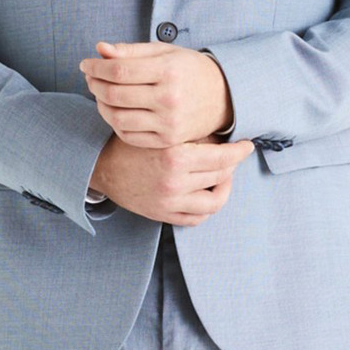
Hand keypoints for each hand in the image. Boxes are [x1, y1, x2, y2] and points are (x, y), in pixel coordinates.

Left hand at [78, 40, 232, 147]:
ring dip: (100, 105)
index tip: (85, 63)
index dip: (96, 67)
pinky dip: (114, 123)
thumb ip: (131, 51)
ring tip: (100, 93)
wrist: (223, 97)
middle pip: (114, 94)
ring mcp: (169, 123)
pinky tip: (114, 110)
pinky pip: (128, 135)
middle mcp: (169, 99)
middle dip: (94, 84)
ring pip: (117, 118)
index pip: (119, 71)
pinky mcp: (167, 141)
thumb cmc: (188, 70)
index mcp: (168, 71)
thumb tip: (99, 49)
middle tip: (90, 77)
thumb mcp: (164, 52)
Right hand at [88, 133, 253, 226]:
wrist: (102, 166)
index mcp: (175, 156)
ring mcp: (169, 202)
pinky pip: (196, 218)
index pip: (223, 157)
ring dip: (223, 189)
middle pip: (221, 176)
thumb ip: (192, 134)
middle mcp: (174, 182)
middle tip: (231, 156)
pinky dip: (206, 208)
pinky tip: (206, 194)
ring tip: (221, 178)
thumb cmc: (133, 143)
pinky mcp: (162, 215)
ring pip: (214, 202)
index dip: (240, 151)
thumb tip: (226, 136)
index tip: (248, 146)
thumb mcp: (162, 131)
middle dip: (231, 165)